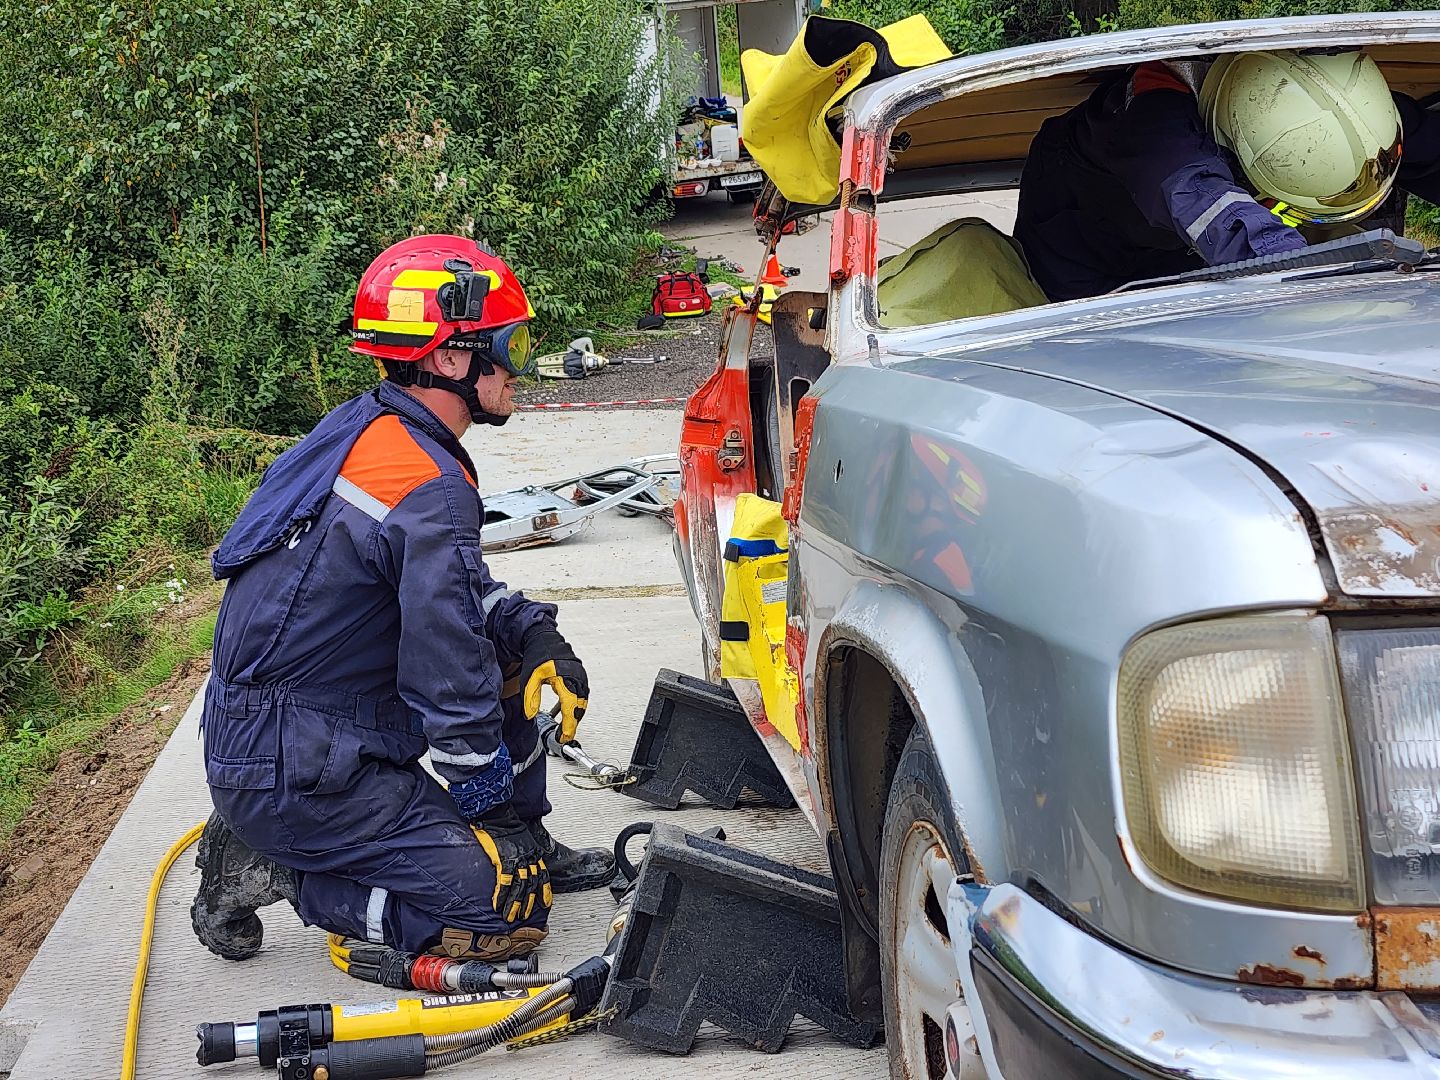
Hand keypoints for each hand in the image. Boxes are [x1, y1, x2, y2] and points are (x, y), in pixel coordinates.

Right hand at [470, 805, 550, 921]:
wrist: (498, 813)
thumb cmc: (506, 824)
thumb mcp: (521, 838)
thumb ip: (522, 850)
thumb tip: (518, 860)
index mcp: (534, 853)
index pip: (543, 876)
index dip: (545, 891)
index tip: (546, 904)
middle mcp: (529, 857)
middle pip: (531, 885)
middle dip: (527, 903)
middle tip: (523, 917)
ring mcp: (517, 859)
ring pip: (519, 887)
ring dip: (514, 904)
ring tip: (509, 917)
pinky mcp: (504, 859)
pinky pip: (505, 882)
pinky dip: (501, 895)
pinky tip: (498, 905)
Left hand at [518, 627, 588, 742]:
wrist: (543, 637)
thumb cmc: (538, 654)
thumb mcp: (530, 678)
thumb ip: (530, 698)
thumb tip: (530, 715)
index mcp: (565, 679)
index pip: (570, 708)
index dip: (569, 725)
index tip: (565, 737)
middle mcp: (577, 678)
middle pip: (579, 707)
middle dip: (573, 723)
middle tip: (565, 736)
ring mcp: (580, 676)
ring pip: (582, 702)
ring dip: (576, 715)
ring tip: (566, 727)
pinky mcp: (580, 675)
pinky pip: (582, 695)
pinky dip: (577, 705)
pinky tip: (569, 712)